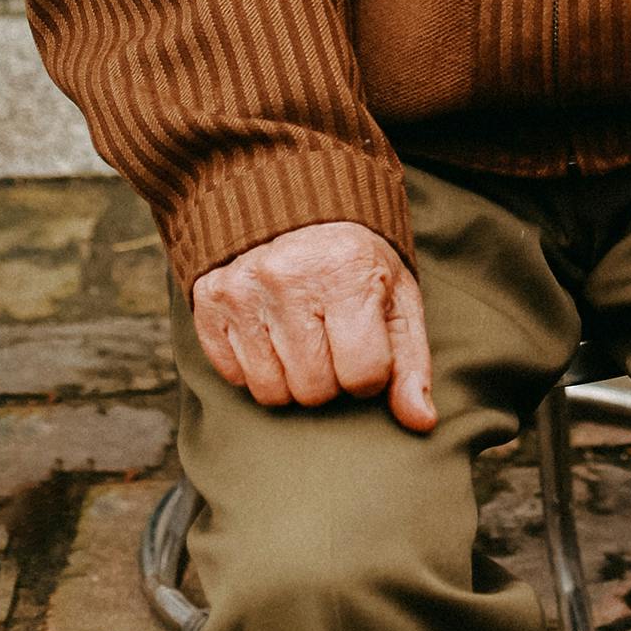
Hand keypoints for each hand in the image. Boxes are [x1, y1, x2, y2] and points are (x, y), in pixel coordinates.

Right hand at [191, 220, 435, 432]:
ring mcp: (242, 289)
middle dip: (329, 376)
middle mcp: (287, 277)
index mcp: (345, 271)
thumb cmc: (356, 262)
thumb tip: (421, 422)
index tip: (366, 345)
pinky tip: (270, 331)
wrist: (298, 208)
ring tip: (302, 334)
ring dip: (291, 376)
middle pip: (313, 390)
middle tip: (331, 337)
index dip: (369, 372)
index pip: (361, 374)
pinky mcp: (209, 301)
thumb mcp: (396, 299)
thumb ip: (410, 363)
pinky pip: (233, 377)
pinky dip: (255, 365)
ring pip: (270, 392)